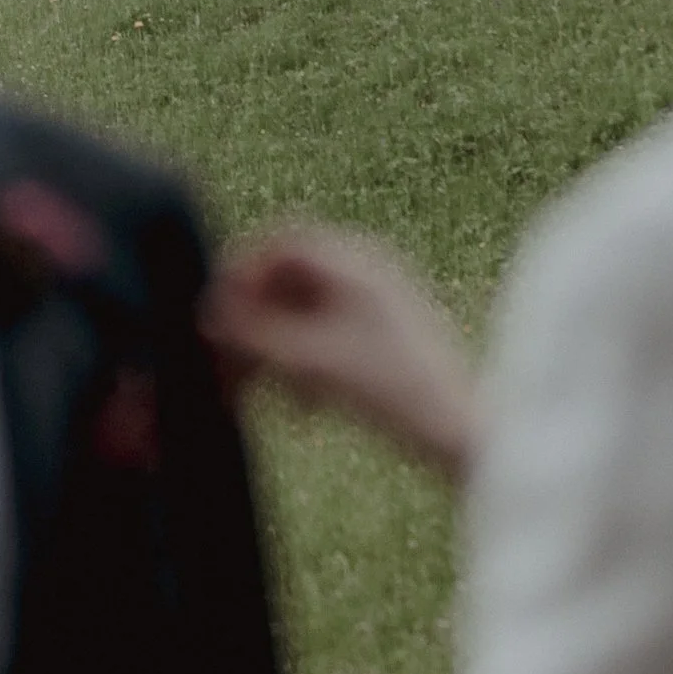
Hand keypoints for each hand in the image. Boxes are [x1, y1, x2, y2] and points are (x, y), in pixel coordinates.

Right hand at [203, 225, 478, 477]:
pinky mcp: (385, 340)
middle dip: (253, 325)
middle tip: (227, 366)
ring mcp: (379, 305)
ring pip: (305, 316)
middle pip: (289, 282)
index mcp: (356, 261)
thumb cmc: (394, 390)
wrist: (461, 432)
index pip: (282, 241)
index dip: (241, 273)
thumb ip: (253, 335)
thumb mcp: (310, 362)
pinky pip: (328, 340)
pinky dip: (305, 367)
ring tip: (260, 397)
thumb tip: (210, 316)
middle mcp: (368, 273)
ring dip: (275, 353)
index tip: (215, 313)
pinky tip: (303, 411)